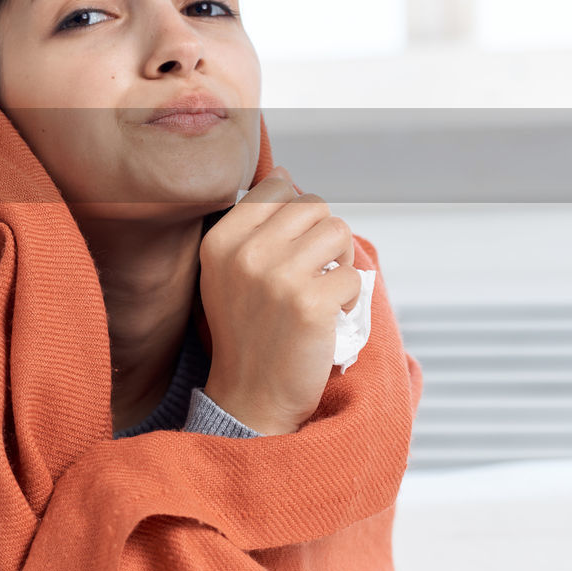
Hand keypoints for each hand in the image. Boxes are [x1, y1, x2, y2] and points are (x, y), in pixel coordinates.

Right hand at [198, 165, 361, 435]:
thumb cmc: (246, 329)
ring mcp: (277, 278)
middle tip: (314, 269)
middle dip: (323, 234)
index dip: (294, 213)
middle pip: (312, 205)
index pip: (275, 188)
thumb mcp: (227, 271)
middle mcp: (245, 254)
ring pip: (337, 231)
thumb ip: (251, 224)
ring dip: (340, 260)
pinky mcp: (310, 304)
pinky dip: (348, 297)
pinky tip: (329, 316)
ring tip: (324, 287)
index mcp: (220, 242)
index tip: (290, 247)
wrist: (251, 394)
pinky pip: (352, 275)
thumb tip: (284, 176)